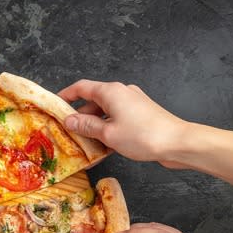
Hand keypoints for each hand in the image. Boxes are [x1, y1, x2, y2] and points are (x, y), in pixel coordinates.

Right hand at [58, 80, 189, 167]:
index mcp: (111, 92)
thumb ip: (86, 126)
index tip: (54, 105)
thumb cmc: (143, 136)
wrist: (177, 143)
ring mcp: (132, 102)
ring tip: (84, 141)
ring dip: (93, 124)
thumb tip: (70, 121)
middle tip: (67, 131)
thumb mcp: (108, 133)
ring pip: (105, 111)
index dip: (65, 95)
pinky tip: (103, 144)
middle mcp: (121, 93)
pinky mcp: (140, 113)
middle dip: (79, 115)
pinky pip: (116, 117)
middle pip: (93, 100)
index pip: (81, 88)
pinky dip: (107, 127)